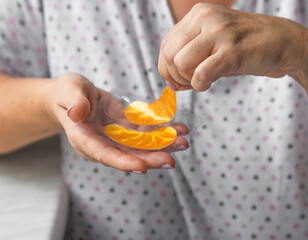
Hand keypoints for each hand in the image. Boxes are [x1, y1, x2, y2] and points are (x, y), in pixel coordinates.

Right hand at [48, 73, 188, 173]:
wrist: (75, 96)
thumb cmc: (67, 93)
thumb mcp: (67, 91)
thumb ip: (73, 101)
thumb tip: (78, 112)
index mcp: (86, 140)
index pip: (105, 154)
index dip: (123, 162)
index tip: (141, 167)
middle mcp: (104, 143)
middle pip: (128, 155)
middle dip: (150, 159)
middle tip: (170, 161)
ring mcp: (117, 137)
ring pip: (142, 146)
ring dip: (163, 146)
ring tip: (183, 143)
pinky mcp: (127, 129)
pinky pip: (146, 132)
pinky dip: (162, 130)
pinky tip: (179, 129)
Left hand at [159, 3, 307, 90]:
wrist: (284, 42)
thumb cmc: (246, 46)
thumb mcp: (213, 42)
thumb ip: (190, 55)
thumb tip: (171, 82)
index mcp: (198, 14)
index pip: (165, 44)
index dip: (166, 68)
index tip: (179, 80)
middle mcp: (205, 18)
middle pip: (169, 54)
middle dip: (175, 76)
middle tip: (191, 82)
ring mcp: (219, 32)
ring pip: (180, 63)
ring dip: (188, 80)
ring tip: (203, 80)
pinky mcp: (232, 50)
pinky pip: (201, 74)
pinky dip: (200, 85)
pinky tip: (210, 84)